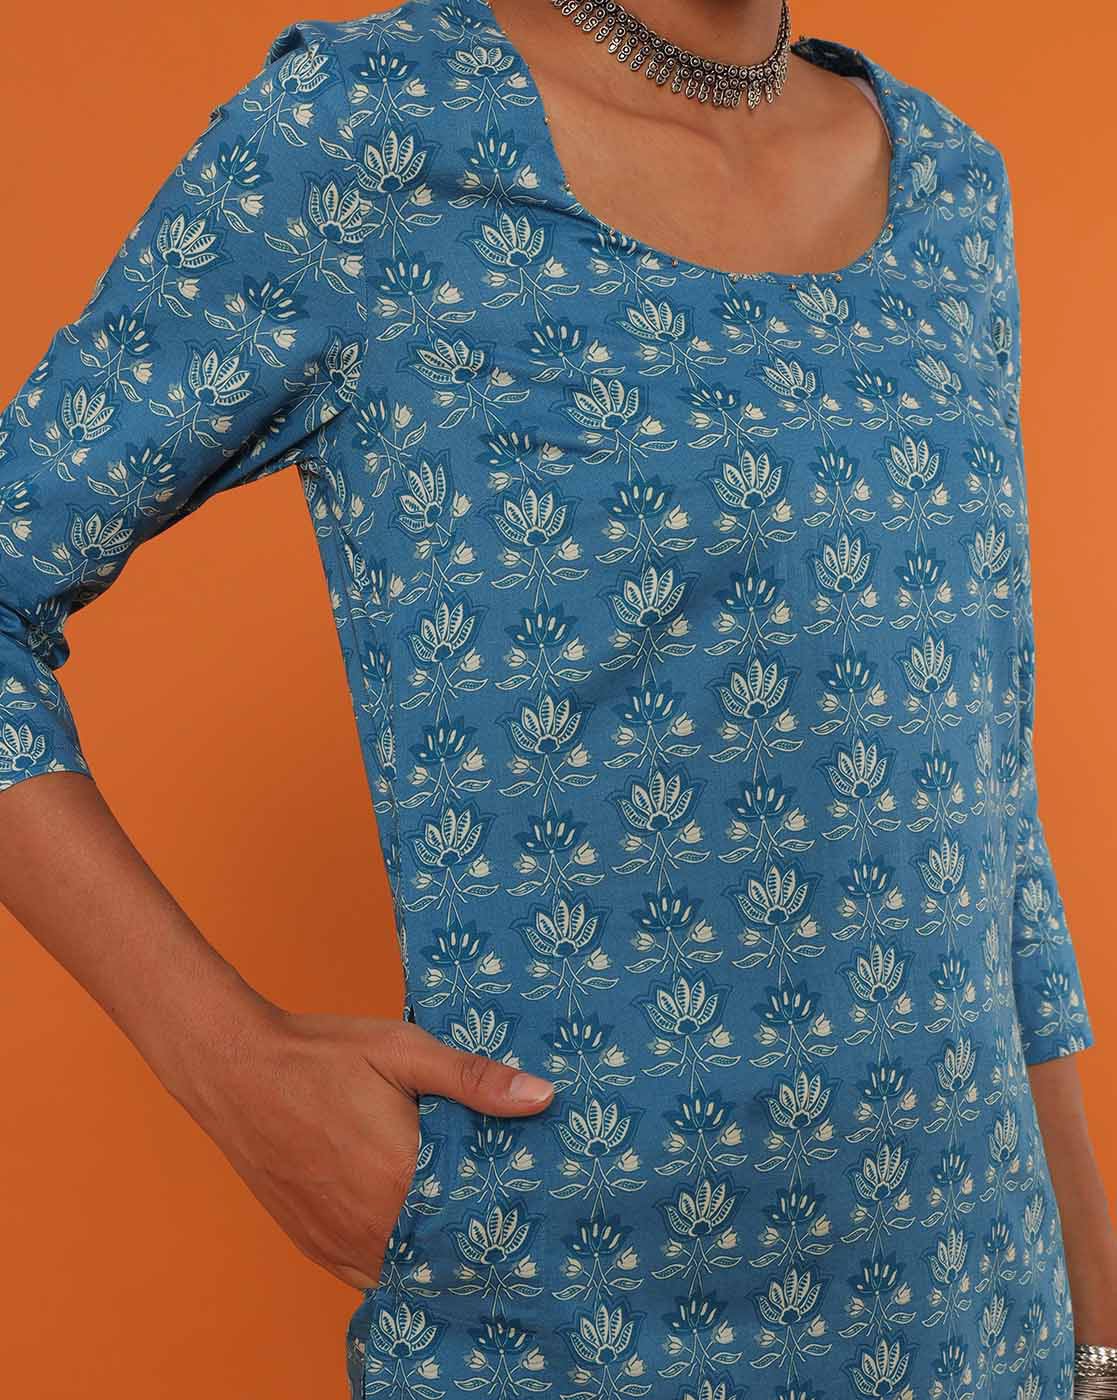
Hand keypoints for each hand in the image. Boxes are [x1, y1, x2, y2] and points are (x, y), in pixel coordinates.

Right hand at [164, 1005, 554, 1290]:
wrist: (236, 1069)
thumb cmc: (322, 1055)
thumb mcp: (404, 1050)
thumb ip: (474, 1079)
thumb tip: (544, 1096)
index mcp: (402, 1176)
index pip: (481, 1217)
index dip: (513, 1211)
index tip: (540, 1200)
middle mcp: (372, 1224)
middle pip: (449, 1249)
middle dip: (482, 1234)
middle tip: (515, 1211)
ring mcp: (340, 1241)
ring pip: (411, 1268)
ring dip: (441, 1252)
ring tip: (474, 1224)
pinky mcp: (314, 1246)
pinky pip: (372, 1274)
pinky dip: (401, 1261)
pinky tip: (421, 1236)